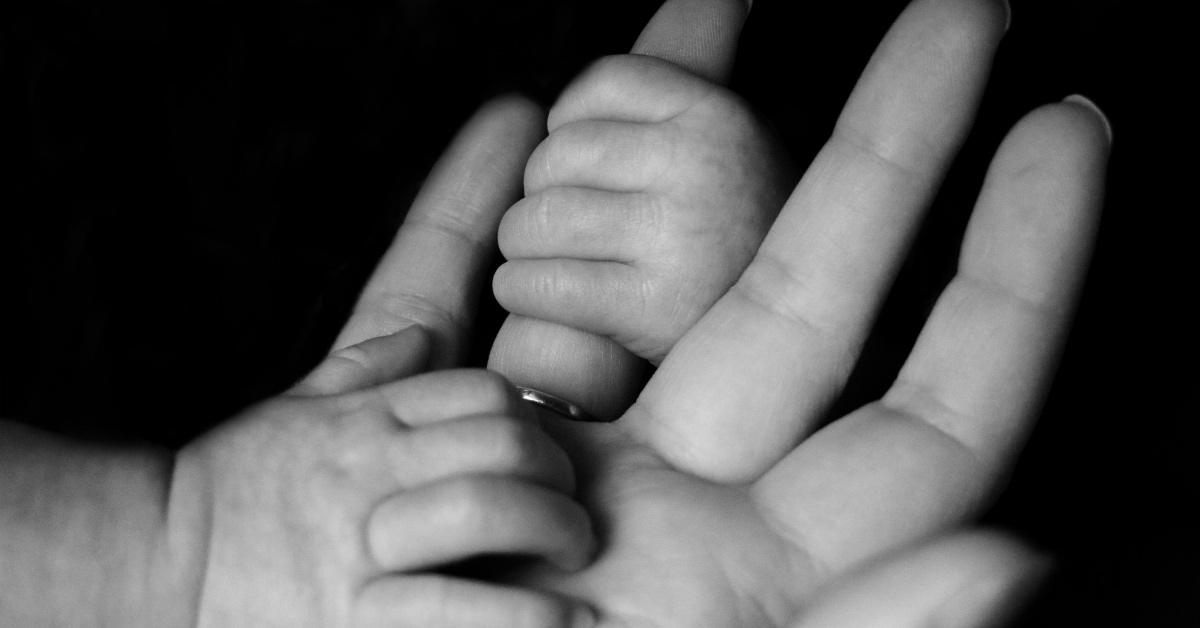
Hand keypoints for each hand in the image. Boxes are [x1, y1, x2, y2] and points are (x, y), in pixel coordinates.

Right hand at [169, 99, 599, 627]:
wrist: (151, 568)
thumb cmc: (232, 493)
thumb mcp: (292, 415)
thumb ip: (362, 371)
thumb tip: (421, 332)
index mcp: (362, 424)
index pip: (480, 393)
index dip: (528, 420)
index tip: (543, 457)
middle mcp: (367, 475)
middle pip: (502, 441)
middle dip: (557, 472)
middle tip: (574, 509)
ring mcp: (360, 549)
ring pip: (488, 507)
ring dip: (553, 529)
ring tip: (573, 553)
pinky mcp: (356, 623)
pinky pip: (460, 610)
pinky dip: (524, 615)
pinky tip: (561, 619)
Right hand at [479, 0, 1106, 624]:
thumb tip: (1016, 555)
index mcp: (756, 566)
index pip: (932, 397)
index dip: (1015, 264)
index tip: (1071, 124)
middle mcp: (672, 484)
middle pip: (810, 276)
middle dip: (898, 136)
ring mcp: (543, 442)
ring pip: (573, 311)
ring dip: (514, 382)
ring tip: (442, 567)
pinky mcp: (415, 415)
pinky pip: (433, 289)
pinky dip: (454, 208)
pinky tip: (505, 123)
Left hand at [490, 0, 792, 417]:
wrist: (786, 355)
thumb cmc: (734, 248)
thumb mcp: (728, 152)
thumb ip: (691, 76)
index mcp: (719, 114)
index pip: (597, 85)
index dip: (575, 130)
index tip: (597, 171)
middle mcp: (704, 162)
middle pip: (551, 155)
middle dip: (547, 199)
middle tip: (587, 235)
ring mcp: (680, 235)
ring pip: (529, 221)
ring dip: (529, 254)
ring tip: (572, 270)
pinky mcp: (649, 310)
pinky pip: (533, 283)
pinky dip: (528, 296)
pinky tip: (561, 304)